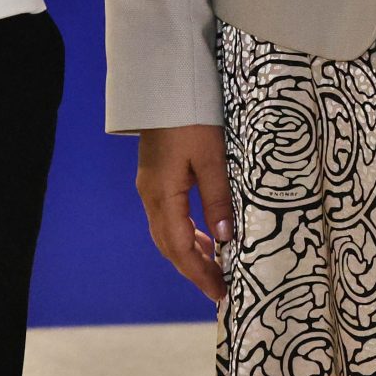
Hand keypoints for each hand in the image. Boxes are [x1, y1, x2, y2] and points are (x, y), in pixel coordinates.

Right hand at [136, 124, 232, 303]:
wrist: (164, 82)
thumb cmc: (191, 115)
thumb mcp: (212, 156)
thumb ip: (217, 197)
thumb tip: (224, 238)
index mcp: (163, 193)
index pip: (179, 247)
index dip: (198, 273)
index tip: (219, 293)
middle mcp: (151, 194)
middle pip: (169, 245)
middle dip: (193, 270)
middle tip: (219, 289)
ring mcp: (151, 185)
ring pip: (167, 232)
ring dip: (189, 253)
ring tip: (214, 267)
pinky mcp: (156, 176)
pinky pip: (168, 216)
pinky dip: (185, 233)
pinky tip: (203, 235)